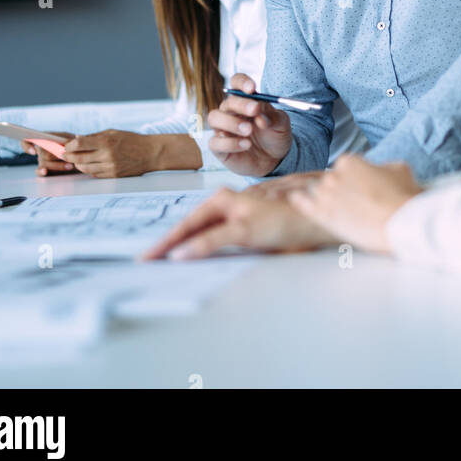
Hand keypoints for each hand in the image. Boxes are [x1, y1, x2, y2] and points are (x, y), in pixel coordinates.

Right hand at [21, 140, 77, 176]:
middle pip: (42, 153)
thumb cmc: (75, 145)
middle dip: (54, 156)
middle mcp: (41, 149)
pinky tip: (46, 171)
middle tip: (66, 157)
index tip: (34, 151)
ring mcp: (42, 160)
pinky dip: (42, 172)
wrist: (80, 156)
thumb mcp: (72, 140)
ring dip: (58, 165)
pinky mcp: (44, 170)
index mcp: (45, 138)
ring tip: (70, 165)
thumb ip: (66, 141)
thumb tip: (61, 146)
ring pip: (44, 164)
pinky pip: (39, 172)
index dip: (27, 146)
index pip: (28, 140)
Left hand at [59, 130, 156, 178]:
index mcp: (106, 142)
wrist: (150, 153)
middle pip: (79, 158)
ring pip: (84, 168)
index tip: (64, 146)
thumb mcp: (113, 132)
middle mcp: (107, 155)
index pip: (79, 144)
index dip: (69, 146)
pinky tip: (87, 165)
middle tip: (62, 155)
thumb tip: (76, 139)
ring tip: (74, 160)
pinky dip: (88, 170)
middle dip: (68, 157)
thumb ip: (95, 137)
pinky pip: (94, 174)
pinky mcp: (113, 176)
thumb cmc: (131, 139)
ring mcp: (110, 167)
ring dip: (77, 164)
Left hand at [141, 185, 338, 260]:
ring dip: (171, 244)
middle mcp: (230, 201)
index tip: (153, 252)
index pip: (193, 220)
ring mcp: (238, 211)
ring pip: (195, 226)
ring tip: (153, 258)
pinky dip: (196, 246)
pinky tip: (181, 255)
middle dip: (164, 241)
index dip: (170, 236)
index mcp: (230, 202)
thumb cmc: (289, 224)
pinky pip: (216, 237)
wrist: (318, 214)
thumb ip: (231, 233)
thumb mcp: (255, 229)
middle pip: (188, 221)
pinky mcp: (248, 226)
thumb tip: (202, 251)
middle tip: (142, 259)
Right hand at [206, 73, 293, 175]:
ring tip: (248, 130)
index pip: (236, 83)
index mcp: (245, 100)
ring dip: (231, 122)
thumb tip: (260, 117)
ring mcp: (223, 129)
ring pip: (214, 118)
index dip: (242, 82)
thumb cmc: (275, 135)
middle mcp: (231, 112)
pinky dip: (230, 143)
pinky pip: (215, 142)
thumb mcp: (281, 124)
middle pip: (227, 102)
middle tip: (255, 110)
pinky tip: (246, 145)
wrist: (275, 159)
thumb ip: (272, 117)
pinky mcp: (220, 147)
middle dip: (241, 104)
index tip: (252, 89)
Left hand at [288, 155, 423, 253]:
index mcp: (350, 161)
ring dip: (322, 199)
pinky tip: (295, 200)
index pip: (344, 169)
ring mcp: (325, 195)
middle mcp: (334, 175)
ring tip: (335, 210)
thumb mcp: (399, 169)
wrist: (401, 223)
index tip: (361, 191)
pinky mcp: (322, 214)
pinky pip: (302, 203)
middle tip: (354, 205)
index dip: (352, 181)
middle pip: (330, 182)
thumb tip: (382, 170)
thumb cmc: (402, 196)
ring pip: (316, 192)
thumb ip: (384, 166)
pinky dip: (299, 201)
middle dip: (339, 192)